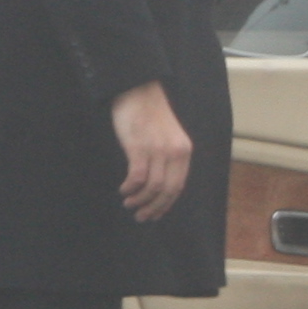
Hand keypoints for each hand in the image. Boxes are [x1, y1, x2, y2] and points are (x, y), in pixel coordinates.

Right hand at [113, 83, 193, 224]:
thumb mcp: (168, 137)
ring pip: (152, 187)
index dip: (167, 203)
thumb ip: (168, 157)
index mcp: (184, 152)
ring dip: (140, 200)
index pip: (179, 186)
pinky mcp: (139, 147)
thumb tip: (158, 183)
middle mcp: (174, 153)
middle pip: (168, 190)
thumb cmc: (150, 115)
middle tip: (141, 217)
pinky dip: (130, 188)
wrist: (138, 91)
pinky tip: (124, 190)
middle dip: (154, 207)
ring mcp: (158, 150)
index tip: (156, 214)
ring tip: (129, 204)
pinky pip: (137, 177)